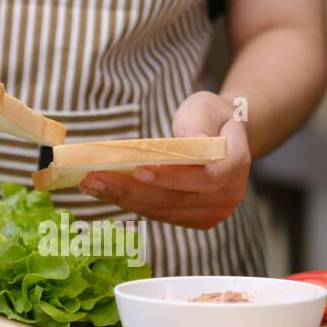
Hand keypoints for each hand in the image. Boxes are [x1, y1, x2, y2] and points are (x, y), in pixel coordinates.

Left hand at [78, 91, 250, 228]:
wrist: (224, 137)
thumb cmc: (211, 117)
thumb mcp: (206, 107)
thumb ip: (196, 124)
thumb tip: (177, 149)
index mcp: (236, 165)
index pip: (205, 179)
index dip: (172, 177)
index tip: (139, 169)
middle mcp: (228, 196)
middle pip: (175, 200)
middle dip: (131, 189)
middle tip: (94, 178)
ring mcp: (213, 213)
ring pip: (163, 210)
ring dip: (124, 199)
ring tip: (91, 185)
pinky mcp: (195, 219)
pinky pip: (161, 214)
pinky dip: (132, 203)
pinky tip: (105, 192)